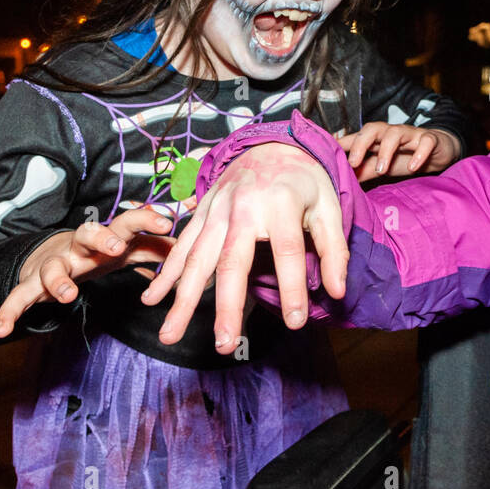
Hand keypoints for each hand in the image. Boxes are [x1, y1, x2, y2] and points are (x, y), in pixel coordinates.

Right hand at [0, 207, 175, 336]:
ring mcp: (55, 264)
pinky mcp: (32, 284)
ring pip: (53, 267)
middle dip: (102, 238)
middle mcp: (81, 246)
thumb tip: (194, 247)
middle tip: (115, 247)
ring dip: (59, 280)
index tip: (166, 222)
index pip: (127, 223)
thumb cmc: (99, 252)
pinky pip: (18, 297)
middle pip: (88, 234)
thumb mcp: (128, 250)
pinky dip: (9, 311)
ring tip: (68, 294)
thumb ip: (158, 250)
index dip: (146, 220)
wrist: (51, 254)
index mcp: (108, 238)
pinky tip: (1, 330)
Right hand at [140, 141, 348, 352]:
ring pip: (197, 259)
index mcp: (281, 203)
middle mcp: (243, 207)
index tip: (295, 323)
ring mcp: (216, 210)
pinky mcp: (201, 212)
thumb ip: (334, 250)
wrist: (270, 145)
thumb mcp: (329, 207)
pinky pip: (181, 246)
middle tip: (224, 343)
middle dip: (226, 306)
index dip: (292, 288)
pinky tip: (151, 299)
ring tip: (171, 334)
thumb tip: (338, 292)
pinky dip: (166, 274)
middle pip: (232, 261)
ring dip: (183, 299)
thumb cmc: (304, 182)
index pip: (288, 251)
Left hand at [337, 123, 459, 182]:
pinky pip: (424, 142)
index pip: (355, 137)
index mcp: (376, 139)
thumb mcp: (381, 167)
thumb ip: (362, 171)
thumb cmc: (405, 157)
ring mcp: (411, 135)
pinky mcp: (429, 139)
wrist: (438, 151)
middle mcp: (391, 133)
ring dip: (386, 150)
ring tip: (382, 170)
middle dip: (361, 144)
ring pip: (396, 133)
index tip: (324, 150)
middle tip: (354, 162)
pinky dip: (419, 153)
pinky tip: (413, 167)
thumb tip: (338, 179)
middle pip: (372, 129)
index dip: (340, 143)